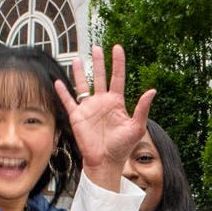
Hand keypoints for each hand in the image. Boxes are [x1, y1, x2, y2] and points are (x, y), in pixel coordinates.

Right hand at [54, 46, 154, 185]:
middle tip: (96, 48)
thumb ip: (143, 108)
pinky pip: (69, 101)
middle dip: (98, 62)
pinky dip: (63, 92)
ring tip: (78, 59)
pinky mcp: (77, 116)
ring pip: (83, 85)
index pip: (117, 77)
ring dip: (80, 73)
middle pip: (100, 77)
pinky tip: (59, 82)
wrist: (106, 161)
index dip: (118, 63)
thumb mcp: (137, 127)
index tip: (117, 48)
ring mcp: (89, 108)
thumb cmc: (122, 147)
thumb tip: (152, 91)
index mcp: (117, 102)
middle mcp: (102, 102)